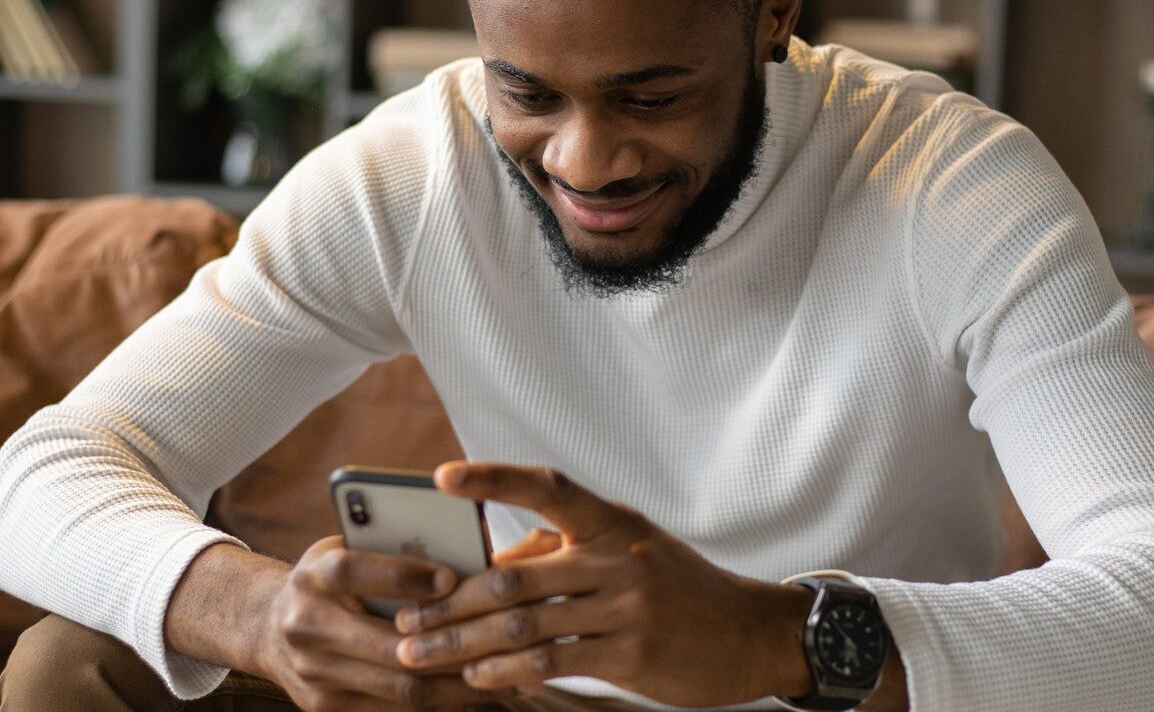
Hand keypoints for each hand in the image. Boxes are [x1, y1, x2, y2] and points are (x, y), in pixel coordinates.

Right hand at [250, 535, 517, 710]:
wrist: (268, 626)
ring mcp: (315, 675)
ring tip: (512, 671)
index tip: (453, 577)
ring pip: (400, 687)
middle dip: (452, 644)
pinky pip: (396, 710)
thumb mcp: (350, 545)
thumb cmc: (330, 575)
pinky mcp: (327, 708)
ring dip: (460, 683)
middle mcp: (307, 627)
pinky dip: (443, 701)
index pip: (353, 571)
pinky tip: (481, 689)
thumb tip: (469, 548)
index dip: (403, 575)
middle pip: (387, 646)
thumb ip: (394, 547)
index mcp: (313, 575)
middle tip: (504, 635)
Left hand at [392, 462, 814, 706]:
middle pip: (514, 579)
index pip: (546, 486)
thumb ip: (562, 550)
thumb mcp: (628, 549)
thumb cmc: (676, 586)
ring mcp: (625, 606)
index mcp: (610, 520)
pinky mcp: (631, 654)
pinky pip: (554, 662)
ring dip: (464, 644)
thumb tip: (494, 566)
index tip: (443, 477)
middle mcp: (615, 557)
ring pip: (525, 626)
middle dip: (450, 604)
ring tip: (423, 655)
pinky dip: (508, 670)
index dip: (493, 478)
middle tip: (406, 623)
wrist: (747, 632)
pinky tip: (478, 677)